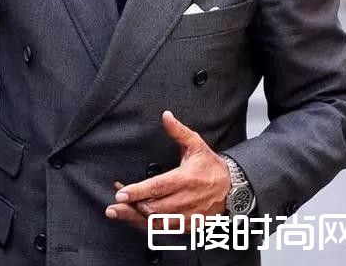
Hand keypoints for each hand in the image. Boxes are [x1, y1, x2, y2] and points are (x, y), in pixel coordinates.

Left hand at [105, 111, 230, 231]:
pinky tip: (133, 220)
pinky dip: (147, 226)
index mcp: (186, 179)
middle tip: (113, 204)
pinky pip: (164, 229)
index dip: (138, 192)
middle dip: (131, 207)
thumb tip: (166, 116)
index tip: (121, 193)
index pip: (158, 187)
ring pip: (157, 222)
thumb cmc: (211, 166)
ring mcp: (187, 215)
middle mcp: (186, 200)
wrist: (233, 189)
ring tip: (116, 213)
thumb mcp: (196, 144)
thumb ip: (178, 131)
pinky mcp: (188, 225)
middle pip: (153, 208)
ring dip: (135, 218)